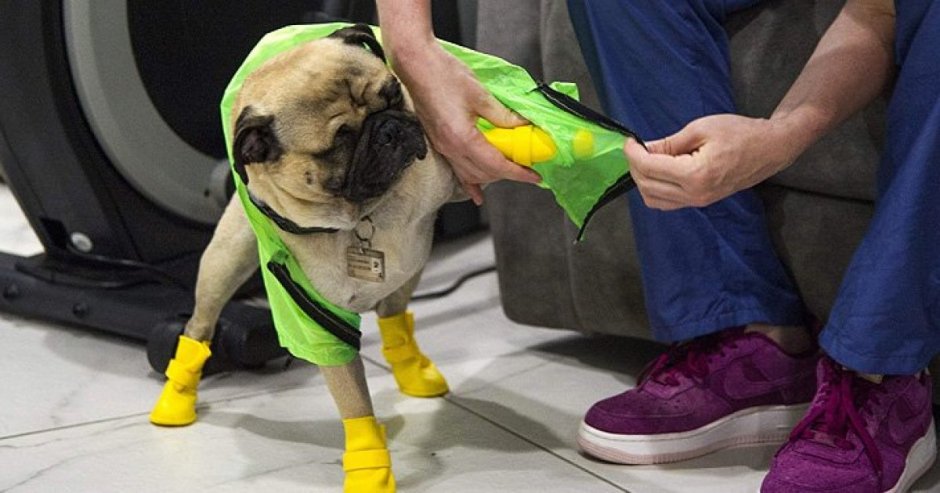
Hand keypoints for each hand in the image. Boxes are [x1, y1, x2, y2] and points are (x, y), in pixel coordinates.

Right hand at [389, 43, 540, 203]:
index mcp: (462, 139)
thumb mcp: (480, 95)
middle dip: (508, 174)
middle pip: (485, 173)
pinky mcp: (439, 143)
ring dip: (491, 176)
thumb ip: (503, 116)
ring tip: (509, 172)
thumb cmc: (443, 74)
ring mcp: (443, 148)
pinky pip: (457, 170)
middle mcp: (451, 149)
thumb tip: (522, 127)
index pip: (496, 165)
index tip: (534, 176)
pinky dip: (469, 182)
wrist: (416, 66)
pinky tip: (476, 193)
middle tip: (527, 168)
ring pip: (471, 174)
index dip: (518, 173)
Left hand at [624, 114, 798, 209]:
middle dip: (635, 166)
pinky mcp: (700, 202)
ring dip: (643, 180)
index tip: (629, 140)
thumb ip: (669, 143)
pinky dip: (655, 189)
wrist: (769, 149)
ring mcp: (698, 202)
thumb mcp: (701, 129)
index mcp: (695, 174)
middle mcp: (694, 194)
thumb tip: (644, 148)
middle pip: (647, 186)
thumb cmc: (740, 133)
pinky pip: (667, 202)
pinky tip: (658, 170)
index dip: (633, 153)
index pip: (649, 167)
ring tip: (646, 158)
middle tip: (636, 147)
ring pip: (653, 199)